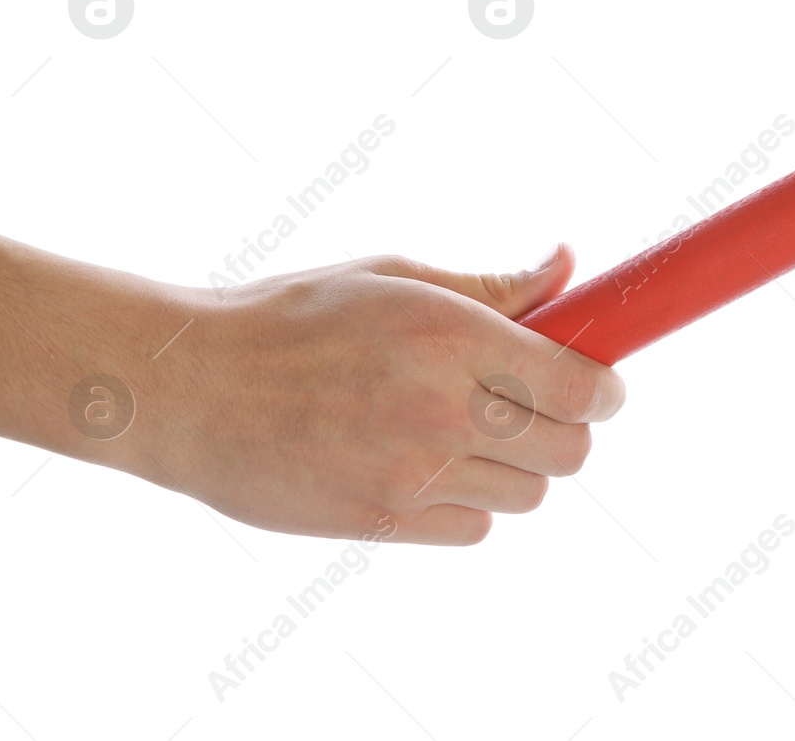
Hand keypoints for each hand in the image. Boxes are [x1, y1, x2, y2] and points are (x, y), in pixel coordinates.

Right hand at [131, 246, 624, 544]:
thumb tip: (569, 265)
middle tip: (536, 404)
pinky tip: (430, 464)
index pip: (582, 387)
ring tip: (470, 429)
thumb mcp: (394, 276)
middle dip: (569, 427)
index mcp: (451, 334)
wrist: (188, 389)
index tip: (600, 383)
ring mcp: (413, 475)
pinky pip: (475, 527)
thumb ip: (493, 285)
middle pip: (571, 451)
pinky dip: (470, 502)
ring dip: (518, 466)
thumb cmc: (292, 316)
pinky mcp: (384, 523)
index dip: (606, 389)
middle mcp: (442, 409)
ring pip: (529, 494)